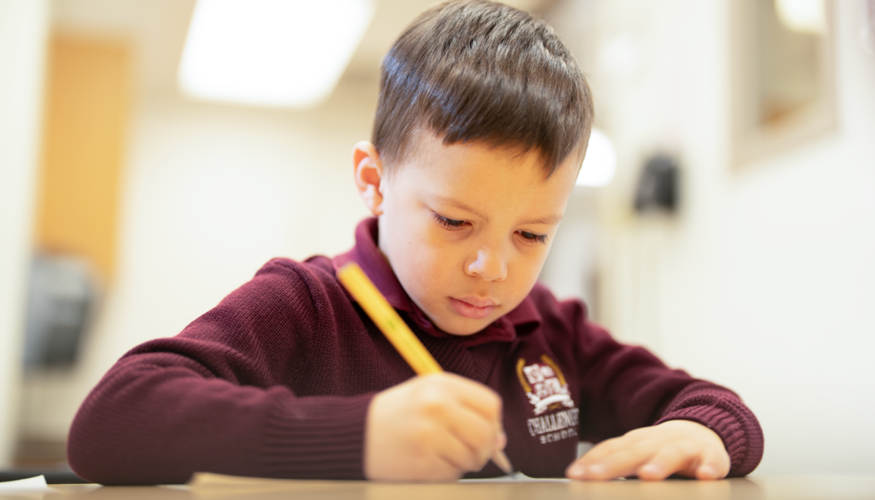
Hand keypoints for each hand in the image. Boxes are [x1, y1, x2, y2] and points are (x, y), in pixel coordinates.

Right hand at [364, 373, 505, 480]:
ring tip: (444, 453)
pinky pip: (453, 473)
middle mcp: (438, 406)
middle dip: (485, 448)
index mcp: (442, 384)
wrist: (357, 433)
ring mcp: (430, 435)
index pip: (491, 405)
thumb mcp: (429, 394)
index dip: (494, 422)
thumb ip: (465, 408)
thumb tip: (500, 439)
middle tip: (473, 451)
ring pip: (472, 457)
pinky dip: (448, 472)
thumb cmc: (398, 413)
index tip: (487, 430)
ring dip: (465, 461)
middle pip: (486, 434)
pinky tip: (431, 461)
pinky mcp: (422, 461)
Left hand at [565, 420, 729, 480]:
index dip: (592, 461)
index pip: (610, 449)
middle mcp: (657, 441)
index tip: (575, 475)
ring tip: (648, 475)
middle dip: (614, 464)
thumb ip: (612, 463)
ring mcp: (684, 447)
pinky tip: (705, 476)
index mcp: (636, 442)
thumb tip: (577, 477)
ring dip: (659, 464)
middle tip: (595, 476)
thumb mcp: (635, 453)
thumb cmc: (660, 449)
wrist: (703, 431)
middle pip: (633, 452)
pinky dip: (709, 468)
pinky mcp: (711, 456)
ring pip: (671, 454)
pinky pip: (712, 462)